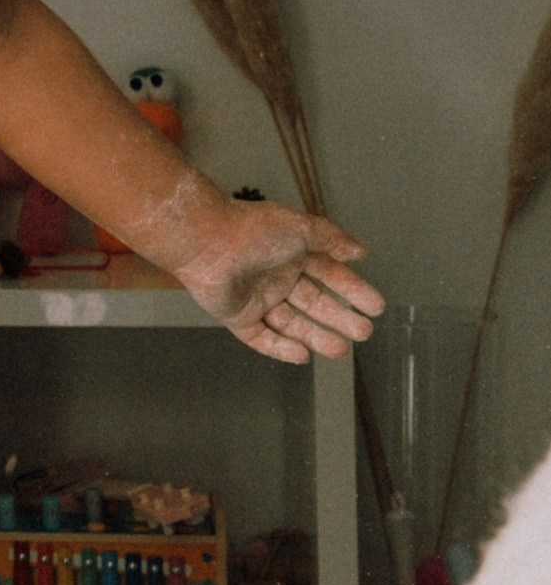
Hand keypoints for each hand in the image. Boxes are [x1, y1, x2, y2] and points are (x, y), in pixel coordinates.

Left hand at [165, 188, 382, 366]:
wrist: (207, 242)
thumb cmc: (252, 229)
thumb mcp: (301, 228)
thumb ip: (333, 239)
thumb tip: (361, 250)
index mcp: (292, 253)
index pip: (330, 275)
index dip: (353, 290)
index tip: (376, 307)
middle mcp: (276, 277)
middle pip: (314, 303)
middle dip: (339, 319)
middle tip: (363, 333)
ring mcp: (257, 298)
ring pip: (292, 324)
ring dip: (316, 337)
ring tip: (340, 350)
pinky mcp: (237, 316)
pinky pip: (262, 338)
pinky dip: (281, 348)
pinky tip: (303, 356)